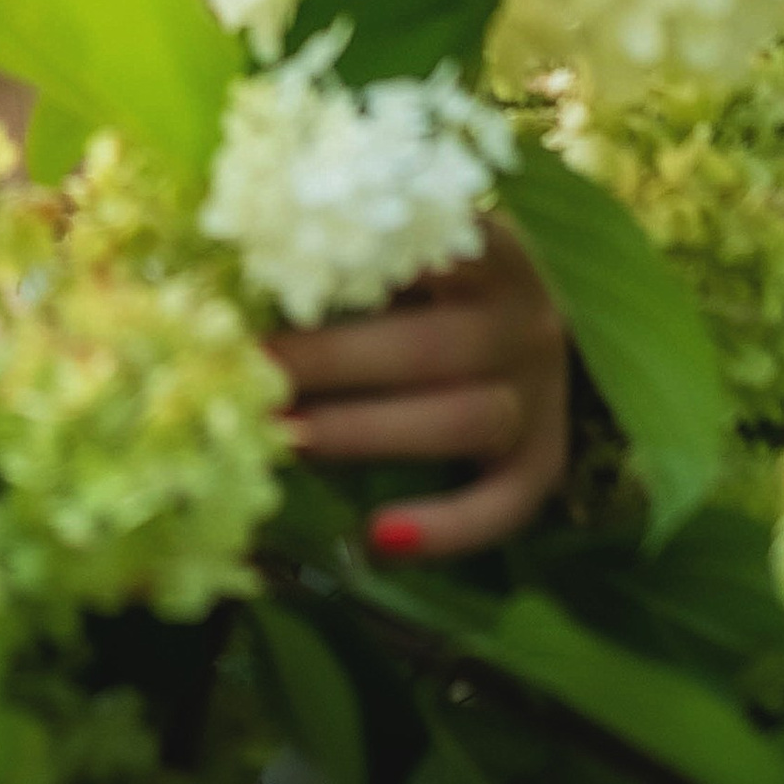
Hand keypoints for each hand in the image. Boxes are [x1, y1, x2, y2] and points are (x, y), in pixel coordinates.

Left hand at [265, 213, 570, 560]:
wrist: (540, 317)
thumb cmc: (445, 275)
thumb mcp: (415, 245)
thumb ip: (355, 252)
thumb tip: (237, 257)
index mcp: (490, 252)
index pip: (435, 248)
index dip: (355, 264)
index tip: (277, 270)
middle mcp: (524, 320)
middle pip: (431, 345)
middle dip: (331, 361)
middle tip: (250, 372)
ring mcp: (541, 393)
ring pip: (466, 420)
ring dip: (367, 433)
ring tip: (286, 440)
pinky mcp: (545, 459)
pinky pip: (507, 504)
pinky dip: (447, 527)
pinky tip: (378, 538)